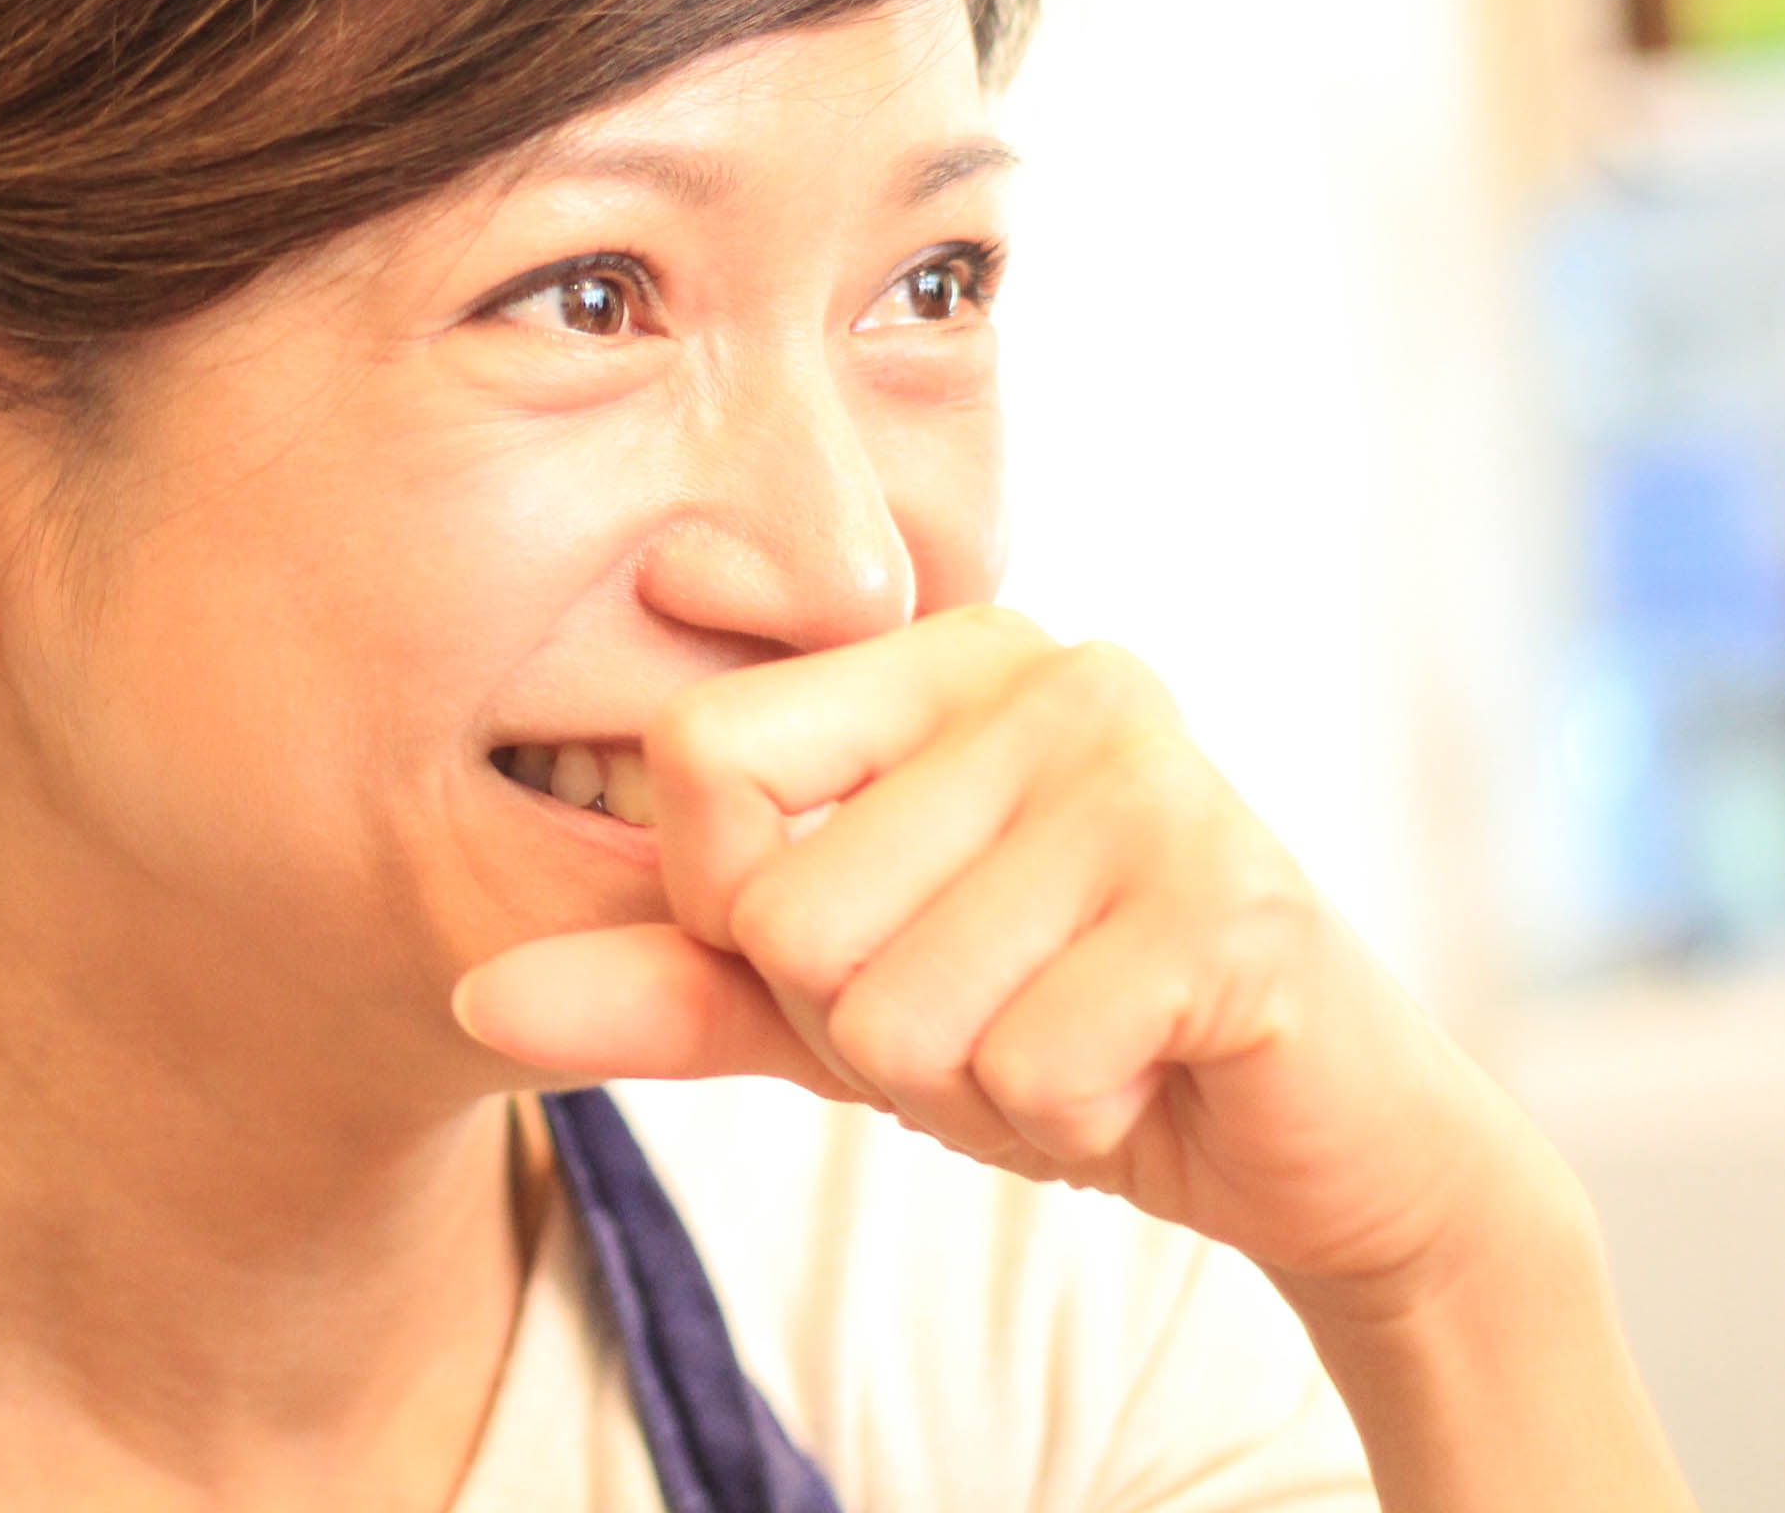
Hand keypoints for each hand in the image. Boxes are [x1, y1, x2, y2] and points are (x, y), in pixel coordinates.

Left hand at [453, 605, 1548, 1295]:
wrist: (1312, 1132)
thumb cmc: (1059, 1021)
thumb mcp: (834, 1000)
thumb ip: (665, 979)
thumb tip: (472, 995)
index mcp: (939, 652)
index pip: (696, 759)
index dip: (736, 905)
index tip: (862, 927)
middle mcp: (1048, 673)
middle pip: (786, 913)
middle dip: (869, 1024)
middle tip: (1000, 1001)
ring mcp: (1151, 776)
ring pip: (894, 1011)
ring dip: (967, 1080)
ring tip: (1070, 1028)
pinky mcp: (1233, 906)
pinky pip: (1020, 1072)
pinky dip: (1063, 1113)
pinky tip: (1140, 1064)